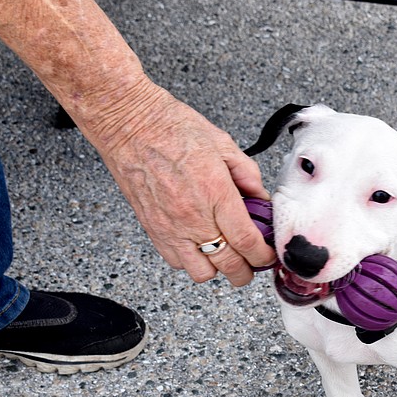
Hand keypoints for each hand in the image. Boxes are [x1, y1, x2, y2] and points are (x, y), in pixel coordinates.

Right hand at [83, 78, 276, 285]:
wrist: (128, 123)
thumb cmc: (172, 127)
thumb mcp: (224, 144)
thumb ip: (248, 176)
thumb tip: (261, 200)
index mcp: (216, 193)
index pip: (247, 242)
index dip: (263, 256)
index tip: (268, 256)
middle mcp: (193, 216)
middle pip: (228, 266)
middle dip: (246, 271)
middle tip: (253, 261)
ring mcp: (170, 227)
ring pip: (201, 272)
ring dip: (218, 268)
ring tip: (225, 253)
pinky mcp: (152, 229)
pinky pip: (176, 262)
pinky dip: (191, 260)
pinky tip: (200, 244)